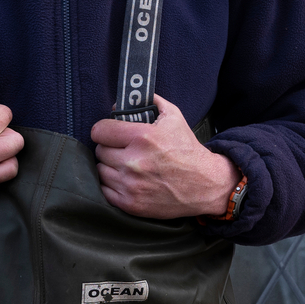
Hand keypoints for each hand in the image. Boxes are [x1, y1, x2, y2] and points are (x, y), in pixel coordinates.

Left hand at [90, 94, 239, 219]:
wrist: (205, 184)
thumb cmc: (188, 150)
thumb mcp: (174, 117)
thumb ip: (151, 102)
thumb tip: (126, 99)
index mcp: (143, 137)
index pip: (100, 131)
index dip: (104, 130)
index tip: (109, 132)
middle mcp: (134, 162)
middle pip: (100, 151)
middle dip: (109, 148)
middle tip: (121, 149)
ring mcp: (131, 185)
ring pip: (101, 171)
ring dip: (109, 167)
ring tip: (124, 165)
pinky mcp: (131, 204)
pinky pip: (105, 191)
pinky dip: (112, 185)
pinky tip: (124, 180)